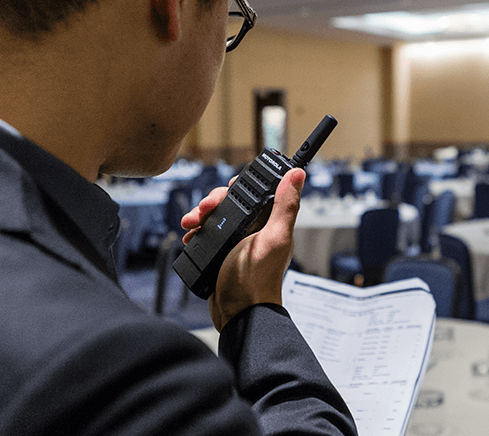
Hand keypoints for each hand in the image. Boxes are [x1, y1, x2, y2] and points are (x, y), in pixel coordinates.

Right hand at [180, 168, 305, 330]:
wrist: (237, 313)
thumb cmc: (256, 280)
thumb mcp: (273, 238)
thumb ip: (285, 206)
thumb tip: (298, 175)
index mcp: (269, 223)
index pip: (254, 193)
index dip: (239, 187)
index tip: (228, 188)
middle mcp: (254, 230)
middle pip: (230, 203)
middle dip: (213, 202)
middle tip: (203, 211)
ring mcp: (237, 242)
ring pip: (216, 218)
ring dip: (200, 216)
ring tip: (191, 224)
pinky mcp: (221, 253)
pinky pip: (206, 234)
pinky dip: (197, 232)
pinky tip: (190, 236)